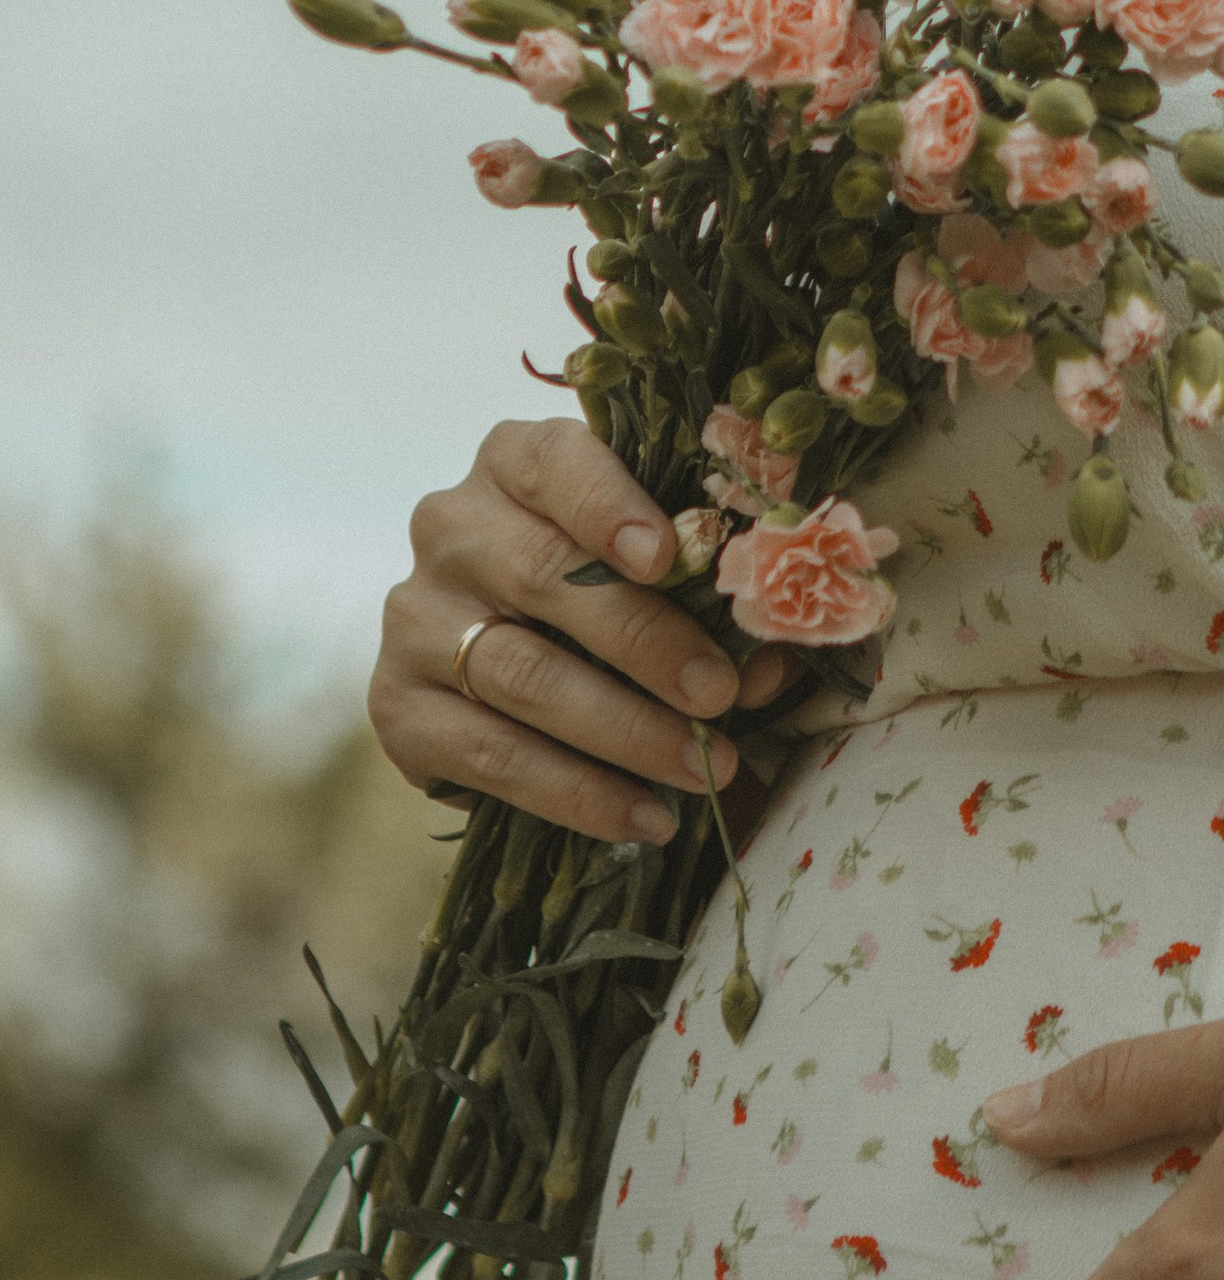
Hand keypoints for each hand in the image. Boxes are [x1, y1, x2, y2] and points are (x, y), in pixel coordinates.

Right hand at [370, 416, 793, 844]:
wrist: (509, 657)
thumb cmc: (607, 587)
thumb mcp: (655, 564)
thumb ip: (706, 592)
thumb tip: (771, 664)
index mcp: (516, 462)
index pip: (554, 463)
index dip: (609, 505)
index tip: (667, 557)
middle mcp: (451, 528)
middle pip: (545, 578)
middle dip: (646, 643)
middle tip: (721, 696)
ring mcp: (414, 617)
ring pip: (521, 676)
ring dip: (625, 732)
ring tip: (704, 769)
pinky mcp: (396, 706)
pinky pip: (490, 756)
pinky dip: (576, 793)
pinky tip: (644, 817)